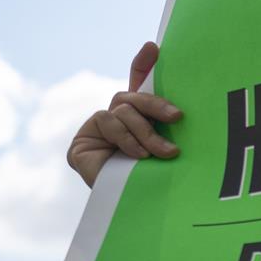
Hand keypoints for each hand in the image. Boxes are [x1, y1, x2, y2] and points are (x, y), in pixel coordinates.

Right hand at [67, 41, 182, 187]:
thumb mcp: (171, 148)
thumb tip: (179, 90)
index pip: (139, 85)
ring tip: (161, 152)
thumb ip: (169, 123)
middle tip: (178, 117)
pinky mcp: (81, 143)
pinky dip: (126, 137)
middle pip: (134, 96)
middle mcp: (117, 122)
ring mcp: (96, 131)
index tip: (154, 47)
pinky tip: (138, 155)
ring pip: (123, 109)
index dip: (143, 64)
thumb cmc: (160, 181)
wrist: (139, 212)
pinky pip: (107, 121)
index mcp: (139, 122)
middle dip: (157, 104)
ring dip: (145, 131)